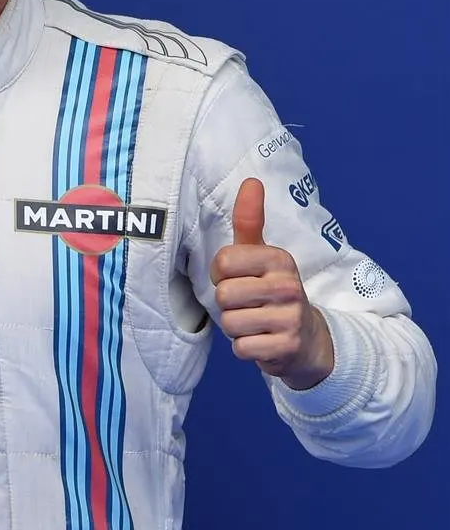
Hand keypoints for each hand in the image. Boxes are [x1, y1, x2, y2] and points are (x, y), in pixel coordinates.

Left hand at [211, 177, 333, 389]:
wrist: (308, 338)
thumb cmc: (272, 291)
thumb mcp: (261, 255)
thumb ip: (250, 221)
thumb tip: (251, 181)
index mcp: (278, 259)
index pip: (222, 262)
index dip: (222, 275)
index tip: (241, 279)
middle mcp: (288, 285)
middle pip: (223, 294)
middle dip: (228, 305)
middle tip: (249, 305)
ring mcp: (290, 317)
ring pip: (230, 323)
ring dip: (237, 328)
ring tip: (256, 323)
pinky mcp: (287, 347)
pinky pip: (241, 348)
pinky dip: (246, 349)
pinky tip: (263, 341)